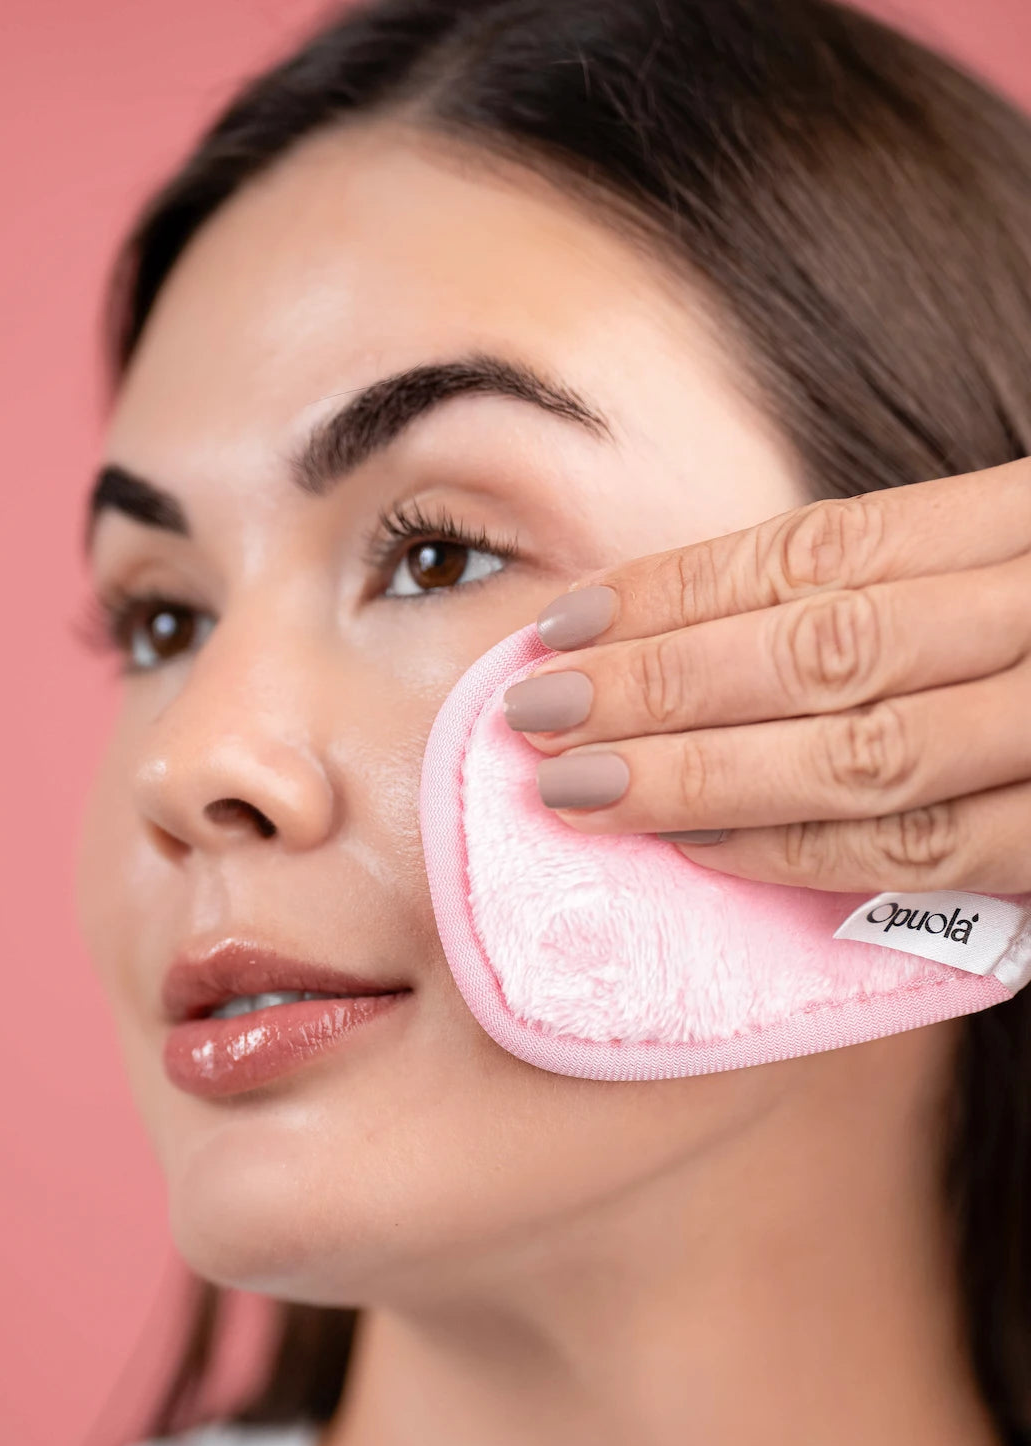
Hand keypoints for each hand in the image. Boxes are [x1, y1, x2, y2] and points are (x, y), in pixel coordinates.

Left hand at [502, 459, 1030, 893]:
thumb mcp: (1006, 566)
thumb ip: (897, 582)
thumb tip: (691, 629)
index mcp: (1023, 522)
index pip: (820, 549)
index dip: (677, 590)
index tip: (565, 624)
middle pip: (819, 650)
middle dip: (657, 684)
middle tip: (534, 712)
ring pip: (857, 755)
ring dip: (695, 775)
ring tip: (575, 786)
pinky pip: (919, 852)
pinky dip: (795, 850)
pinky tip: (691, 847)